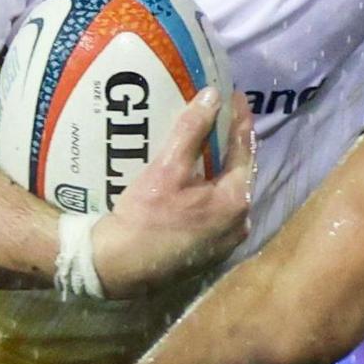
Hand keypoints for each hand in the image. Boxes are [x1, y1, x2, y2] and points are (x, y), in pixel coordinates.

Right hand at [89, 88, 255, 294]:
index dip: (239, 119)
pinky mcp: (210, 251)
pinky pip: (217, 211)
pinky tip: (196, 180)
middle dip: (231, 144)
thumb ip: (192, 130)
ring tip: (208, 144)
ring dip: (221, 169)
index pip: (245, 150)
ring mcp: (226, 241)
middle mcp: (240, 223)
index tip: (235, 96)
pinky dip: (210, 191)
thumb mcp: (167, 168)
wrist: (119, 267)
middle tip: (220, 117)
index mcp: (236, 201)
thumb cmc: (144, 217)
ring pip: (229, 193)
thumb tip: (213, 96)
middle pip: (240, 173)